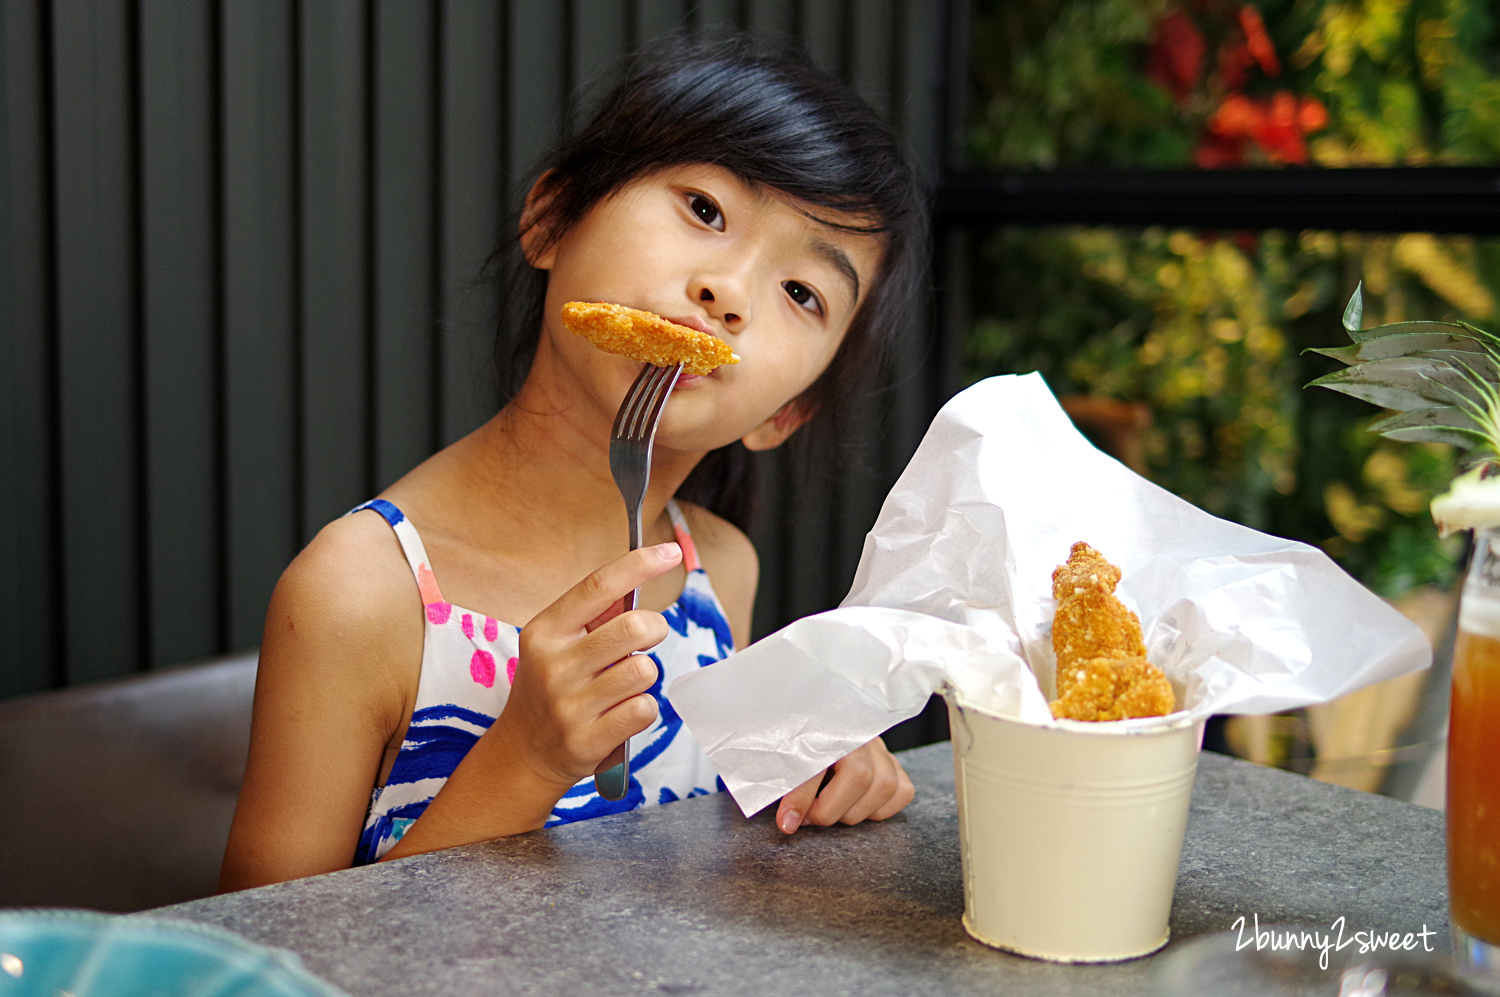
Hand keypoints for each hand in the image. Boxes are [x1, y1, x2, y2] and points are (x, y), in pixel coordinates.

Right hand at [497, 541, 682, 792]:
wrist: (524, 751)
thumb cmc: (551, 685)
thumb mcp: (556, 643)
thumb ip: (593, 616)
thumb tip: (641, 577)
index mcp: (545, 631)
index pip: (598, 586)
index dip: (639, 565)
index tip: (671, 552)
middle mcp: (554, 665)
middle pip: (632, 627)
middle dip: (653, 628)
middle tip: (647, 637)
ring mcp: (569, 706)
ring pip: (644, 671)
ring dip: (645, 674)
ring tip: (624, 683)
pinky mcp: (587, 740)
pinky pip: (644, 709)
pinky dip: (643, 708)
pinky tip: (621, 712)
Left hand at [773, 737, 913, 833]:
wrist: (816, 721)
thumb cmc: (797, 742)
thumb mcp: (783, 756)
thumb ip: (786, 783)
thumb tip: (788, 821)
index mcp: (825, 726)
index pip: (817, 765)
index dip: (801, 798)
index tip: (787, 822)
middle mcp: (859, 733)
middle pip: (859, 777)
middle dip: (830, 809)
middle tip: (808, 816)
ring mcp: (880, 747)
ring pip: (885, 785)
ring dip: (855, 811)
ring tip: (832, 811)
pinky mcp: (894, 762)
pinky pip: (902, 791)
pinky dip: (881, 809)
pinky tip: (858, 807)